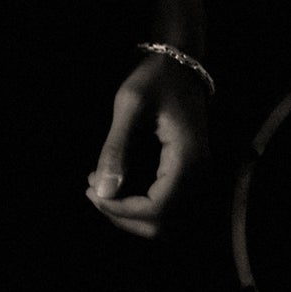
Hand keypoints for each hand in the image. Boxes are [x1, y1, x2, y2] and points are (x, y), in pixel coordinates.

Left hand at [86, 51, 208, 237]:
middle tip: (91, 190)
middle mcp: (199, 178)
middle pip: (161, 225)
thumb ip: (116, 147)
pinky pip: (166, 206)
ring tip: (98, 186)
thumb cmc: (155, 78)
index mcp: (187, 162)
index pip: (157, 210)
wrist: (180, 66)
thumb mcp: (129, 104)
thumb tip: (102, 191)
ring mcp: (197, 180)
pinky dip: (139, 204)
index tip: (91, 191)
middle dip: (122, 215)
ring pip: (164, 222)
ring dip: (130, 213)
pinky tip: (115, 183)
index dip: (121, 210)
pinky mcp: (189, 177)